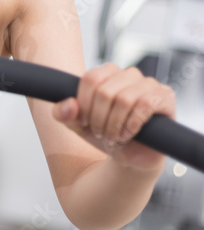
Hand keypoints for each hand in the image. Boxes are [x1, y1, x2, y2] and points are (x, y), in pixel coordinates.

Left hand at [53, 62, 174, 171]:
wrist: (131, 156)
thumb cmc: (106, 134)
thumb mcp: (78, 125)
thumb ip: (64, 113)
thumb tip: (68, 105)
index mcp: (108, 73)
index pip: (90, 79)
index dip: (84, 105)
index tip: (84, 122)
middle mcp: (129, 74)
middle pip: (105, 91)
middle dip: (99, 118)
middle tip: (100, 133)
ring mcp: (149, 84)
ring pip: (124, 99)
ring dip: (115, 124)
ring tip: (113, 137)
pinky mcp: (165, 97)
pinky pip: (146, 104)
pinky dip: (132, 124)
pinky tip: (128, 135)